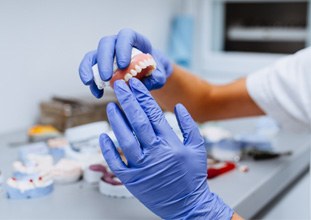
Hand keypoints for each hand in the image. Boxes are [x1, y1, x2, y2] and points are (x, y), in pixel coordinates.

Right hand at [79, 28, 172, 97]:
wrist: (149, 73)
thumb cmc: (154, 70)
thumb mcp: (159, 75)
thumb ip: (156, 78)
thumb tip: (143, 84)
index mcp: (135, 40)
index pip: (126, 36)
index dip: (123, 47)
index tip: (123, 65)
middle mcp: (117, 43)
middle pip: (106, 44)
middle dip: (104, 60)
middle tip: (107, 77)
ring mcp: (106, 53)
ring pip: (93, 55)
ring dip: (90, 69)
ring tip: (90, 83)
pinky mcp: (99, 64)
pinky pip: (89, 68)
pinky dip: (90, 80)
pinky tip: (96, 93)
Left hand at [99, 78, 232, 218]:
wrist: (188, 205)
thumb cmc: (193, 176)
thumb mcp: (198, 148)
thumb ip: (189, 125)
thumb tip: (179, 106)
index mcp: (170, 144)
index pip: (153, 114)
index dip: (143, 97)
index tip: (135, 84)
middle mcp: (154, 154)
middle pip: (137, 122)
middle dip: (127, 101)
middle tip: (119, 86)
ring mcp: (141, 168)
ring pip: (125, 140)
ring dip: (116, 121)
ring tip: (111, 106)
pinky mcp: (132, 180)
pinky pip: (116, 163)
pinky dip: (108, 149)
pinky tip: (103, 136)